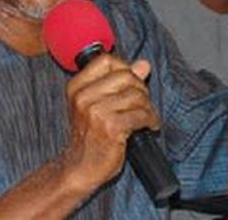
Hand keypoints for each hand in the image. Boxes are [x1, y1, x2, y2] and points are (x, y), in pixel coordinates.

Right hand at [61, 54, 159, 190]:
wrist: (80, 167)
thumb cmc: (91, 136)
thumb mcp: (99, 104)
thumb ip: (120, 81)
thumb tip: (143, 64)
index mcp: (77, 87)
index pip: (107, 61)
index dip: (126, 69)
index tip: (132, 84)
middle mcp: (83, 97)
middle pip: (127, 76)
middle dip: (141, 90)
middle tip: (143, 104)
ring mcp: (96, 111)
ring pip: (137, 95)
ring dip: (148, 108)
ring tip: (146, 117)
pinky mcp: (110, 127)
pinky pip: (141, 114)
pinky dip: (151, 120)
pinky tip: (149, 126)